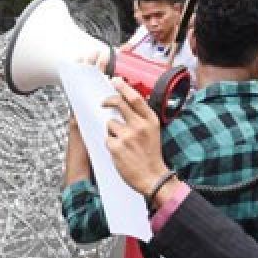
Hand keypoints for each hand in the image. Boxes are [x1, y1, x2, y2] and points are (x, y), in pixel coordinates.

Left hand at [103, 77, 170, 195]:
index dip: (123, 87)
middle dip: (108, 101)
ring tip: (122, 143)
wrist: (152, 177)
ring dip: (112, 131)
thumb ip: (142, 118)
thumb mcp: (153, 131)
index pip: (135, 98)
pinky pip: (107, 139)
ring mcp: (127, 136)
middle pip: (119, 104)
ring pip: (110, 124)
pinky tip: (119, 152)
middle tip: (103, 103)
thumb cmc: (151, 155)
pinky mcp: (116, 146)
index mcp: (150, 120)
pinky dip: (110, 144)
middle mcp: (139, 125)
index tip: (115, 81)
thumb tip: (126, 103)